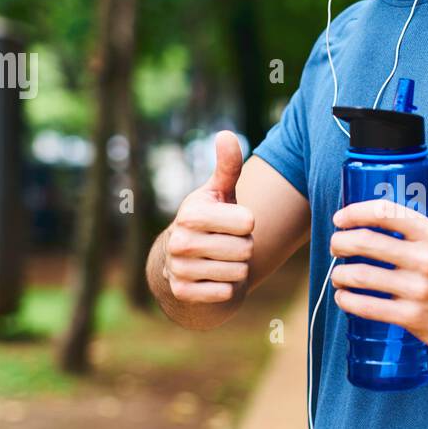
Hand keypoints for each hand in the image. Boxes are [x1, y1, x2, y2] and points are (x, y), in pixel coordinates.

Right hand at [165, 131, 253, 303]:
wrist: (183, 263)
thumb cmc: (210, 222)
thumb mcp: (219, 194)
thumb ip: (227, 167)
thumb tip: (226, 135)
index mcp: (192, 213)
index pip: (248, 222)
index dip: (246, 224)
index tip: (231, 223)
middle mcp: (180, 240)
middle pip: (245, 249)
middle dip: (243, 248)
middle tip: (226, 243)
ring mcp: (179, 269)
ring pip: (238, 272)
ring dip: (236, 268)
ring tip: (220, 259)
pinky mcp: (183, 293)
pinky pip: (226, 293)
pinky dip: (226, 288)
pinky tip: (212, 278)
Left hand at [330, 200, 427, 351]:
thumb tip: (396, 207)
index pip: (384, 213)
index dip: (355, 212)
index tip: (340, 219)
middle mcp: (425, 259)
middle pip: (365, 242)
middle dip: (340, 242)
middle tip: (336, 246)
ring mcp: (418, 289)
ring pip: (361, 276)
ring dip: (340, 274)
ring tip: (338, 276)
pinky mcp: (412, 316)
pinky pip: (368, 307)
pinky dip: (348, 301)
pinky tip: (344, 297)